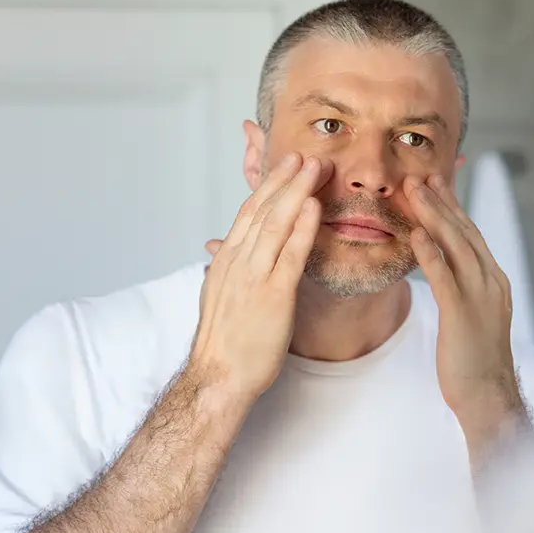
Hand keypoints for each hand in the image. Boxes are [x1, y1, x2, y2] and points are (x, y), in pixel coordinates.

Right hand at [187, 153, 332, 401]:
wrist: (218, 378)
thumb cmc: (224, 343)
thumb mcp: (220, 297)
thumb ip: (226, 269)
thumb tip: (221, 251)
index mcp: (226, 261)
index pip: (248, 213)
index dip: (268, 186)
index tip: (284, 166)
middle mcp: (237, 262)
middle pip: (262, 209)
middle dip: (284, 178)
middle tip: (304, 154)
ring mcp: (254, 277)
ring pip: (275, 223)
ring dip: (297, 191)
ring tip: (315, 168)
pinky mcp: (273, 295)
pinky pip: (290, 254)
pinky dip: (302, 227)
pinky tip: (314, 207)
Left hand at [403, 175, 521, 430]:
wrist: (489, 396)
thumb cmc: (476, 360)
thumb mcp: (475, 316)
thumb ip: (463, 289)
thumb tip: (447, 270)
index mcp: (494, 280)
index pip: (471, 234)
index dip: (452, 206)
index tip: (436, 182)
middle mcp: (491, 281)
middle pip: (464, 231)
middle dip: (441, 201)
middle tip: (420, 174)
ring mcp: (479, 296)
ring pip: (455, 245)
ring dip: (433, 215)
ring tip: (412, 190)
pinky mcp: (462, 314)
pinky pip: (444, 276)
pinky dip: (430, 252)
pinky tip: (415, 233)